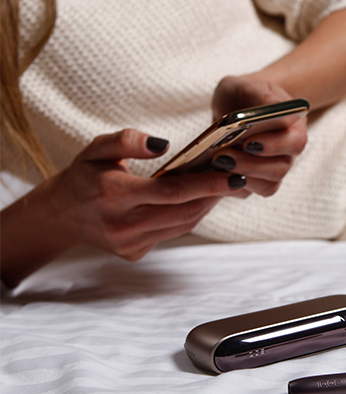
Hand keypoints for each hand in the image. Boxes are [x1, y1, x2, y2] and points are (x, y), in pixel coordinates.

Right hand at [1, 129, 247, 286]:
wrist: (60, 215)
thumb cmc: (83, 176)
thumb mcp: (96, 148)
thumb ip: (127, 141)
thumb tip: (164, 145)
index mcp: (113, 195)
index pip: (172, 192)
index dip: (206, 184)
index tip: (234, 175)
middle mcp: (122, 225)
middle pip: (184, 212)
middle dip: (214, 195)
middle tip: (236, 176)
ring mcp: (129, 244)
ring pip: (183, 225)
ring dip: (206, 205)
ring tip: (222, 185)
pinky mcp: (135, 253)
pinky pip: (173, 233)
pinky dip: (189, 216)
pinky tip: (197, 200)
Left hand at [210, 75, 307, 196]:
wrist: (237, 106)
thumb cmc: (243, 94)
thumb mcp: (245, 85)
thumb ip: (257, 93)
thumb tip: (273, 107)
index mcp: (294, 125)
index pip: (295, 141)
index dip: (274, 145)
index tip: (249, 142)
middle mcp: (289, 151)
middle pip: (281, 167)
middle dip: (252, 165)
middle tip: (223, 156)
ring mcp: (275, 168)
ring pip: (269, 184)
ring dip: (243, 176)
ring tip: (218, 162)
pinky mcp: (259, 181)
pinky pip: (252, 192)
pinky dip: (234, 186)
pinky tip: (216, 174)